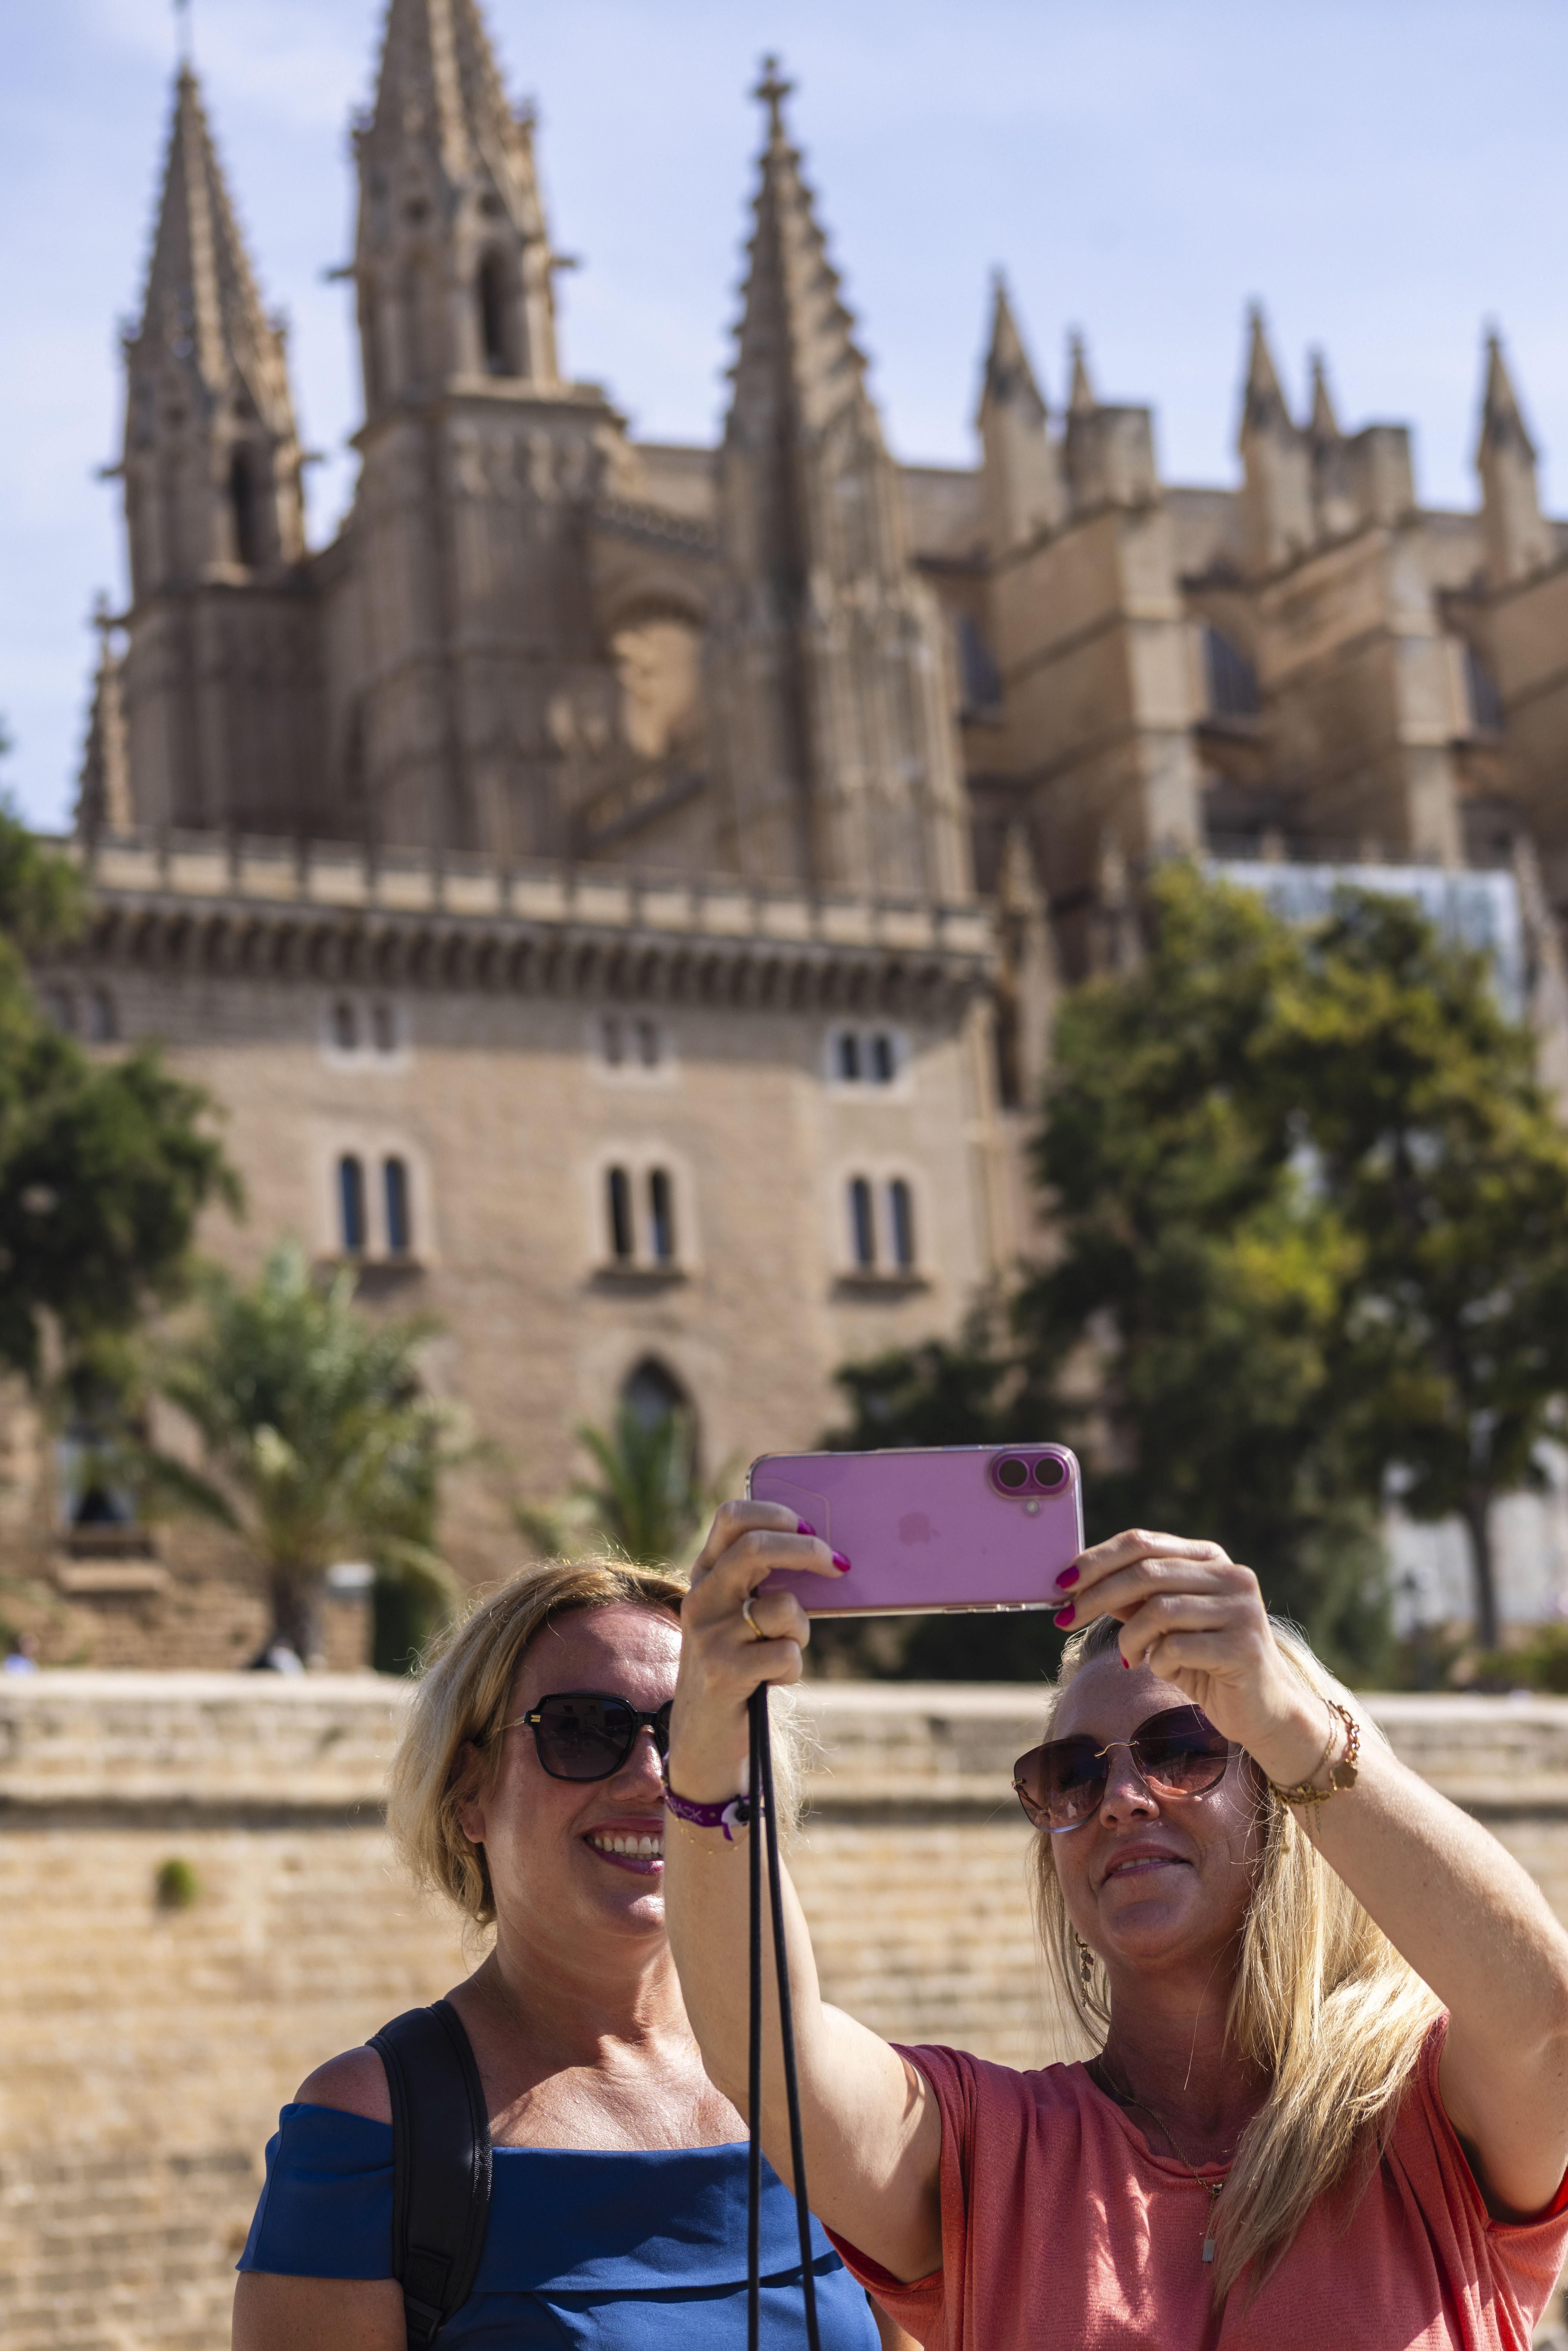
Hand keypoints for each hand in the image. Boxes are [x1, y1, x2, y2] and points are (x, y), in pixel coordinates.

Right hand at [669, 1502, 846, 1801]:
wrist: (705, 1735)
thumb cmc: (738, 1664)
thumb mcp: (740, 1615)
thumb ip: (762, 1580)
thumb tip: (822, 1549)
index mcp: (706, 1574)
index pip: (731, 1517)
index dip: (775, 1514)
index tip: (808, 1527)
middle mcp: (701, 1597)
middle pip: (756, 1546)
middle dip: (807, 1550)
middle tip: (839, 1564)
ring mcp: (709, 1635)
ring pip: (784, 1607)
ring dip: (801, 1630)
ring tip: (782, 1652)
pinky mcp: (723, 1671)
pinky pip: (787, 1654)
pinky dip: (792, 1668)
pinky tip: (772, 1680)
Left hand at [1057, 1528, 1335, 1785]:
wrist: (1260, 1709)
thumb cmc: (1204, 1662)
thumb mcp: (1163, 1623)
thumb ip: (1131, 1598)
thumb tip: (1075, 1581)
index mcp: (1210, 1557)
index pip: (1143, 1542)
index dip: (1096, 1559)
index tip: (1061, 1582)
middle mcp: (1231, 1575)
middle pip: (1146, 1572)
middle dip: (1096, 1595)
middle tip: (1066, 1618)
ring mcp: (1242, 1610)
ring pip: (1159, 1609)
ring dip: (1129, 1637)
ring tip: (1128, 1657)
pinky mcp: (1244, 1648)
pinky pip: (1177, 1647)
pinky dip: (1156, 1661)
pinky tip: (1161, 1669)